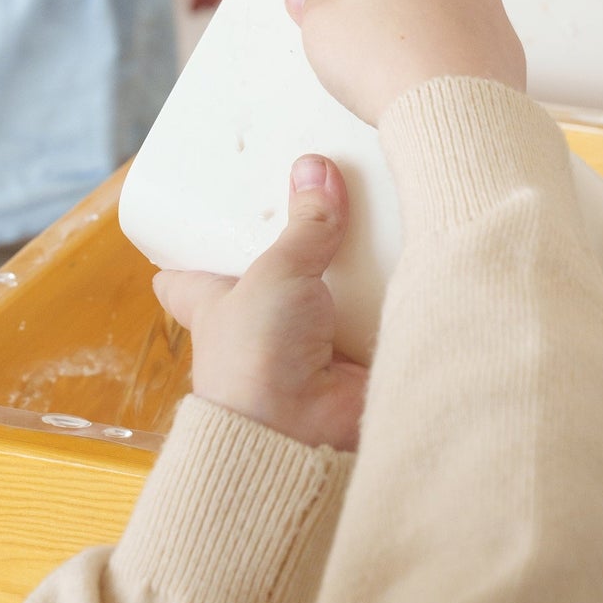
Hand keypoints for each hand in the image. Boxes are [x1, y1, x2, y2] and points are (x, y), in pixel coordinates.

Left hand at [154, 156, 367, 450]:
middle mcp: (261, 326)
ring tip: (381, 209)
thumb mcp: (275, 275)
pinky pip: (375, 314)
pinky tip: (416, 256)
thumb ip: (305, 225)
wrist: (301, 437)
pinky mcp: (355, 357)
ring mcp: (309, 343)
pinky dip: (391, 294)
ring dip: (351, 268)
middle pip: (271, 277)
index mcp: (216, 307)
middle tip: (318, 192)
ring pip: (330, 292)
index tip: (195, 218)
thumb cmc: (257, 361)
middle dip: (294, 245)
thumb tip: (317, 165)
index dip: (186, 254)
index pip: (188, 279)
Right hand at [285, 0, 526, 123]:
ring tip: (395, 58)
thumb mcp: (320, 33)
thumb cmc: (389, 67)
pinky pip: (460, 18)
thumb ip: (312, 2)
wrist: (454, 111)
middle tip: (353, 33)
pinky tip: (429, 68)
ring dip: (411, 10)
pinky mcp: (497, 19)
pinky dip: (445, 35)